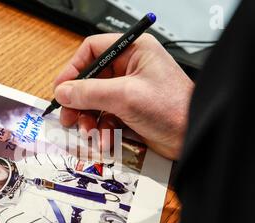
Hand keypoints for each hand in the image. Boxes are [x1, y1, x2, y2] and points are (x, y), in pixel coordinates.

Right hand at [54, 34, 193, 159]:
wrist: (193, 138)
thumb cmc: (173, 109)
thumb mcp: (125, 96)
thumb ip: (90, 92)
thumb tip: (63, 91)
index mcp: (134, 52)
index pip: (93, 50)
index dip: (74, 68)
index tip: (61, 88)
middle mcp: (131, 68)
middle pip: (91, 79)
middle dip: (79, 100)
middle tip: (68, 117)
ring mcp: (130, 91)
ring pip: (96, 101)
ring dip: (88, 118)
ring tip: (87, 132)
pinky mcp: (131, 111)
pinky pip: (106, 117)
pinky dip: (102, 129)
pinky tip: (105, 139)